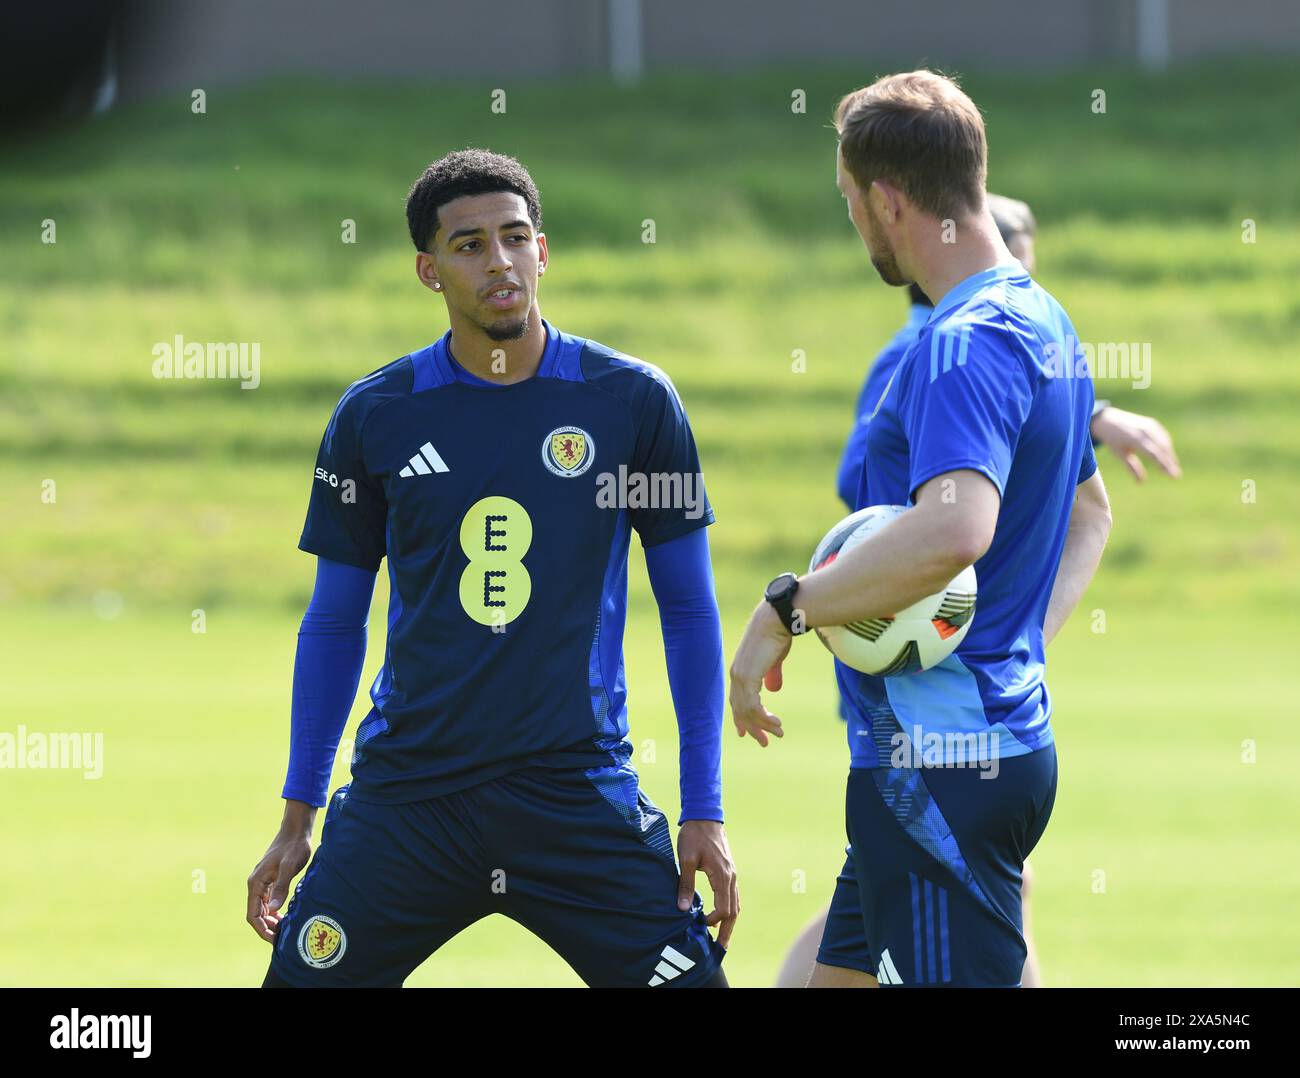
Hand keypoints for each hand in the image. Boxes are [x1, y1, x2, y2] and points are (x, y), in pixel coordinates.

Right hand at [246, 827, 311, 942]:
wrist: (296, 830)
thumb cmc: (294, 846)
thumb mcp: (290, 866)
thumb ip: (282, 887)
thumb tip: (274, 908)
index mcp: (256, 883)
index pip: (253, 914)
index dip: (261, 929)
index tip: (273, 939)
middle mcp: (256, 884)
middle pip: (256, 914)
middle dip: (266, 928)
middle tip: (282, 938)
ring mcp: (263, 882)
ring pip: (262, 909)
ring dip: (270, 921)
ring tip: (283, 930)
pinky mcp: (271, 880)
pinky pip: (268, 901)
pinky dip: (274, 911)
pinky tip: (284, 916)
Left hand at [676, 820, 738, 949]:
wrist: (705, 815)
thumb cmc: (694, 836)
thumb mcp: (686, 860)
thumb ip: (685, 884)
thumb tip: (682, 909)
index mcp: (723, 876)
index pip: (724, 908)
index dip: (713, 921)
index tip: (699, 925)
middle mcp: (732, 877)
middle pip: (734, 911)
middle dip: (728, 931)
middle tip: (721, 950)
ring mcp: (733, 874)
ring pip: (736, 904)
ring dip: (729, 921)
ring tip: (722, 938)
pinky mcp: (729, 871)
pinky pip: (733, 895)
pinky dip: (729, 909)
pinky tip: (721, 915)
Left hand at [728, 600, 792, 746]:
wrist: (776, 620)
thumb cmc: (777, 634)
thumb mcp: (774, 659)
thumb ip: (772, 674)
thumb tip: (774, 688)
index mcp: (740, 670)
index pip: (737, 700)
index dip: (741, 718)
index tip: (746, 733)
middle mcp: (736, 676)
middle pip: (739, 710)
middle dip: (752, 728)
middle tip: (764, 743)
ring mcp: (740, 678)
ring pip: (747, 712)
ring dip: (763, 726)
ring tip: (778, 733)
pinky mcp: (747, 678)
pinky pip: (753, 707)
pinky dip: (764, 719)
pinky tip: (776, 724)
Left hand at [1090, 406, 1180, 481]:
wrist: (1109, 420)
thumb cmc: (1113, 440)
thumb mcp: (1120, 454)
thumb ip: (1131, 467)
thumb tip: (1140, 483)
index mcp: (1135, 439)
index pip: (1153, 454)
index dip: (1164, 465)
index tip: (1172, 475)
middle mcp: (1145, 431)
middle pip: (1162, 449)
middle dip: (1170, 462)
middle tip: (1176, 476)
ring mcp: (1150, 426)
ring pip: (1165, 442)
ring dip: (1170, 455)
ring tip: (1173, 468)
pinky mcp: (1153, 424)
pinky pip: (1163, 437)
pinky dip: (1167, 447)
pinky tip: (1169, 457)